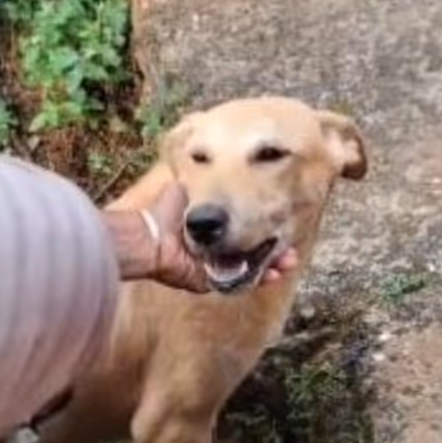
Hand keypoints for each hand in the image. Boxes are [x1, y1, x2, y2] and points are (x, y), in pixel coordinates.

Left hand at [107, 183, 298, 291]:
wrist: (149, 237)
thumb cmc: (164, 212)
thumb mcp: (188, 190)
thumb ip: (203, 182)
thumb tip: (209, 160)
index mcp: (211, 231)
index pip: (245, 233)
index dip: (265, 232)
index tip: (281, 229)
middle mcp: (214, 250)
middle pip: (252, 253)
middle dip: (274, 252)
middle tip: (292, 251)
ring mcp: (213, 268)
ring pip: (250, 269)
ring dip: (272, 266)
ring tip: (289, 262)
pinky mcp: (209, 281)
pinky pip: (238, 282)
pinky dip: (257, 279)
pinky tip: (274, 274)